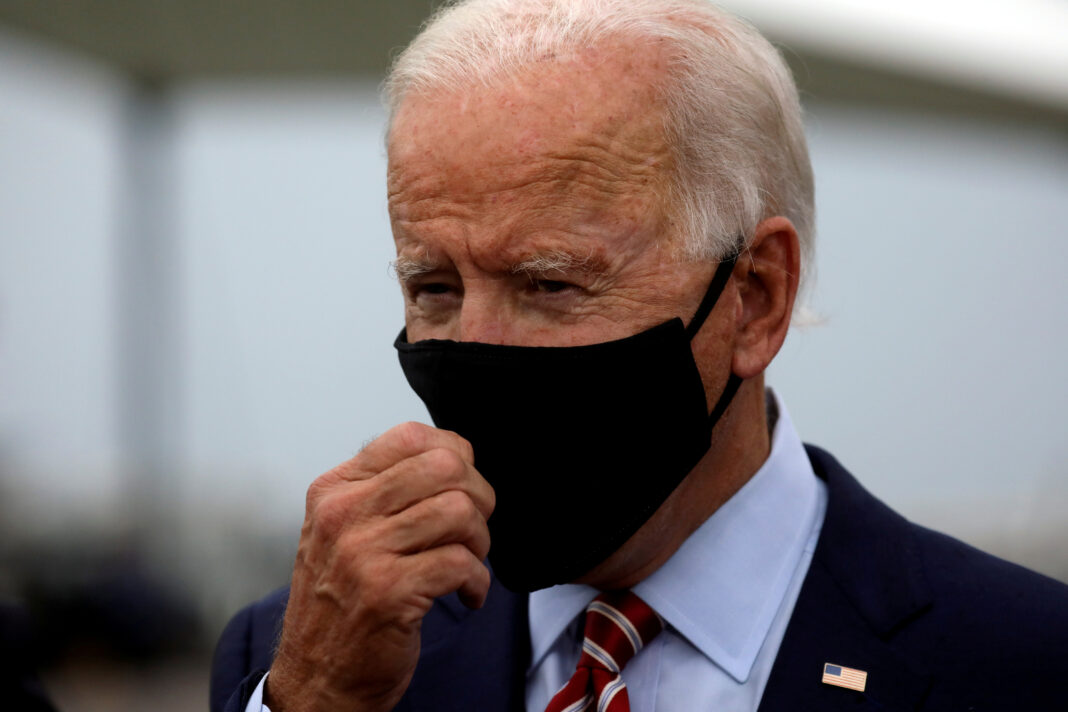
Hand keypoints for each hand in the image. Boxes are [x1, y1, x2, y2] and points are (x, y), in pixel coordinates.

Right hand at [264, 422, 494, 711]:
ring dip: (480, 541)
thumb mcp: (343, 530)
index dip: (454, 454)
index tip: (462, 484)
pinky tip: (466, 593)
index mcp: (335, 490)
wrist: (318, 677)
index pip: (409, 436)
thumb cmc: (341, 602)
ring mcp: (362, 552)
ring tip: (468, 562)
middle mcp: (343, 514)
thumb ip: (386, 490)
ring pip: (459, 511)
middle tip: (474, 526)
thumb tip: (453, 458)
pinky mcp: (388, 592)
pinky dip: (477, 580)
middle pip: (444, 466)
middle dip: (478, 495)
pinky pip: (461, 562)